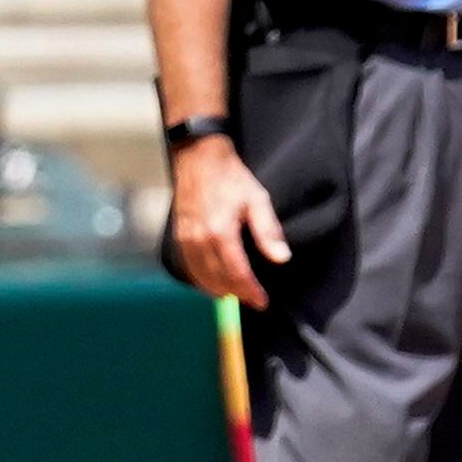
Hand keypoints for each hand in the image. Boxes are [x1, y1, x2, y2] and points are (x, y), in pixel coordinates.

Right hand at [169, 132, 290, 307]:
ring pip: (202, 278)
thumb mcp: (257, 199)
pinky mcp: (179, 238)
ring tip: (237, 293)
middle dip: (237, 293)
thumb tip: (282, 258)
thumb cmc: (232, 178)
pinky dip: (203, 281)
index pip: (237, 274)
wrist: (199, 159)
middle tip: (254, 299)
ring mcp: (186, 240)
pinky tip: (215, 282)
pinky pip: (190, 269)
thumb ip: (268, 231)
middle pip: (219, 281)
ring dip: (219, 290)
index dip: (251, 292)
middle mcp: (199, 240)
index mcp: (221, 233)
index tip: (262, 302)